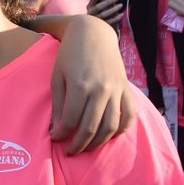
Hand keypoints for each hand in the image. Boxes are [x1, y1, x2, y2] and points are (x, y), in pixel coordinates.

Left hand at [50, 16, 136, 153]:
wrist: (93, 33)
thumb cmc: (69, 55)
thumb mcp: (57, 77)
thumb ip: (58, 105)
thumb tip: (57, 129)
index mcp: (80, 86)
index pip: (71, 121)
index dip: (61, 134)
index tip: (54, 138)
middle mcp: (101, 90)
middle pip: (91, 128)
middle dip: (78, 145)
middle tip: (69, 151)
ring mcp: (117, 90)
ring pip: (111, 126)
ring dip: (98, 142)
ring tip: (86, 147)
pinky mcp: (127, 88)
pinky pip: (129, 115)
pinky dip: (121, 130)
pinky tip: (109, 136)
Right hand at [89, 0, 124, 26]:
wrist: (95, 27)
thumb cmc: (98, 13)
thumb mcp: (98, 6)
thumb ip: (102, 0)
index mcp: (89, 7)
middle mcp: (90, 14)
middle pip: (98, 7)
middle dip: (108, 2)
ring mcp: (95, 20)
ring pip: (104, 14)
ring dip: (113, 9)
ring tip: (121, 5)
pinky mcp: (101, 26)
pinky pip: (109, 22)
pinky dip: (116, 18)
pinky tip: (122, 14)